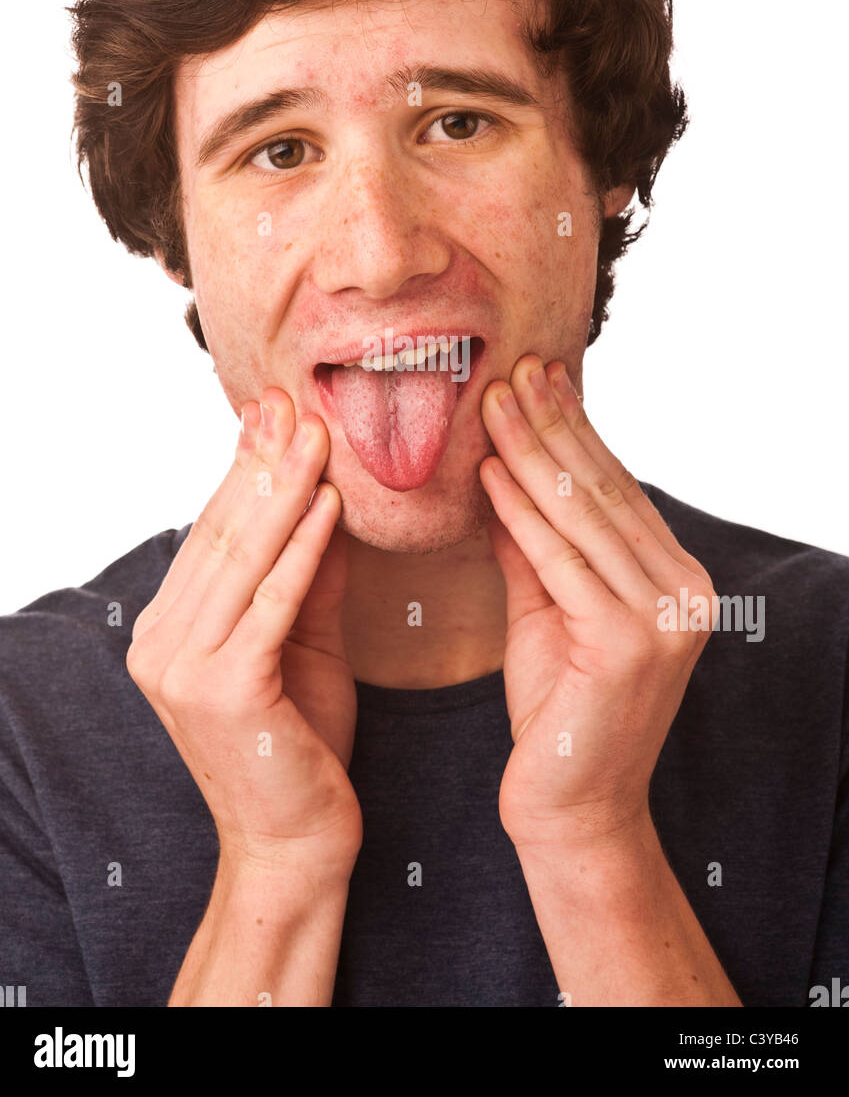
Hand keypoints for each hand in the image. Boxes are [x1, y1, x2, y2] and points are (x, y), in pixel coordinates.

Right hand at [127, 389, 361, 875]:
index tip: (275, 412)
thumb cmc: (303, 745)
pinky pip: (272, 603)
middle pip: (225, 535)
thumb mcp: (305, 642)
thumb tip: (328, 498)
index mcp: (170, 630)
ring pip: (244, 560)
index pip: (215, 534)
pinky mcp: (224, 690)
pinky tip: (328, 504)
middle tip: (295, 402)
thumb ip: (309, 577)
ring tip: (316, 433)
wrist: (296, 844)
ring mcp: (184, 669)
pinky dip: (304, 549)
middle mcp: (162, 644)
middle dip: (265, 463)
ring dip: (285, 489)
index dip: (248, 469)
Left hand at [479, 355, 714, 853]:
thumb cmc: (555, 709)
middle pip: (602, 491)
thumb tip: (501, 470)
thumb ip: (532, 543)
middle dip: (551, 425)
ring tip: (492, 401)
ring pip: (583, 516)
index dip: (572, 429)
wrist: (571, 806)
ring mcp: (666, 617)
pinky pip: (561, 561)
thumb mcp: (544, 608)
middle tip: (511, 368)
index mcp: (675, 577)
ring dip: (531, 452)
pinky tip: (489, 472)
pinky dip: (521, 513)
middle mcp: (684, 591)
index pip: (614, 488)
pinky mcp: (631, 642)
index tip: (534, 376)